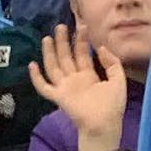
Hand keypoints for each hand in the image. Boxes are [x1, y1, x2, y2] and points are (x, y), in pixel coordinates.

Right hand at [31, 25, 128, 149]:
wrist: (103, 125)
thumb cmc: (112, 106)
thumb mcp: (118, 80)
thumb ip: (112, 63)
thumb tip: (101, 48)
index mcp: (89, 76)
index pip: (82, 53)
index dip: (81, 40)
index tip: (81, 25)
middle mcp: (75, 79)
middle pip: (66, 56)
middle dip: (63, 41)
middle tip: (61, 26)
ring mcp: (65, 87)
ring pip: (53, 66)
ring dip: (50, 52)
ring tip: (48, 37)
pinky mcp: (58, 97)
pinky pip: (43, 87)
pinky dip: (36, 77)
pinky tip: (32, 65)